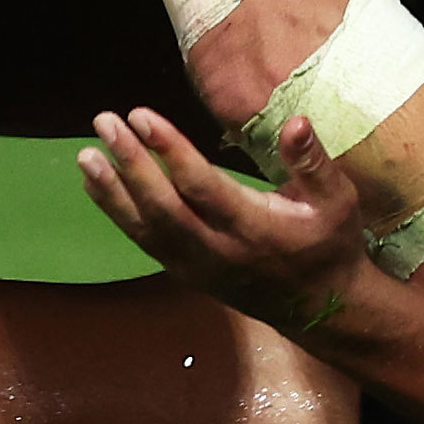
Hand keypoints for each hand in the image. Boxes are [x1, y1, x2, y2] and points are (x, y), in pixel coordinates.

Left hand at [76, 107, 373, 333]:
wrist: (320, 307)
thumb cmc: (329, 244)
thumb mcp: (338, 201)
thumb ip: (313, 162)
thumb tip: (296, 122)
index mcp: (255, 228)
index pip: (201, 186)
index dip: (169, 150)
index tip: (140, 115)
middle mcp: (219, 251)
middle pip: (163, 208)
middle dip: (130, 164)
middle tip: (104, 122)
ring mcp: (199, 267)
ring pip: (146, 229)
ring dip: (112, 192)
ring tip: (86, 155)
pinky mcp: (188, 273)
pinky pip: (146, 242)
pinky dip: (118, 213)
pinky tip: (97, 185)